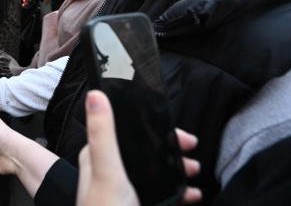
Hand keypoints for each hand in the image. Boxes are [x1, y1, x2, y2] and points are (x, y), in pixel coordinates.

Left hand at [76, 91, 201, 205]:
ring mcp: (120, 192)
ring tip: (195, 171)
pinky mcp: (133, 205)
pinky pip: (159, 195)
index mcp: (97, 157)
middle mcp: (107, 172)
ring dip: (176, 169)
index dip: (150, 126)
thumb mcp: (107, 169)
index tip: (177, 131)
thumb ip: (104, 134)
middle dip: (169, 149)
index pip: (122, 129)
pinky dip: (177, 194)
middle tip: (192, 152)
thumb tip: (95, 94)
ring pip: (152, 173)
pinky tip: (192, 197)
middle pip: (141, 151)